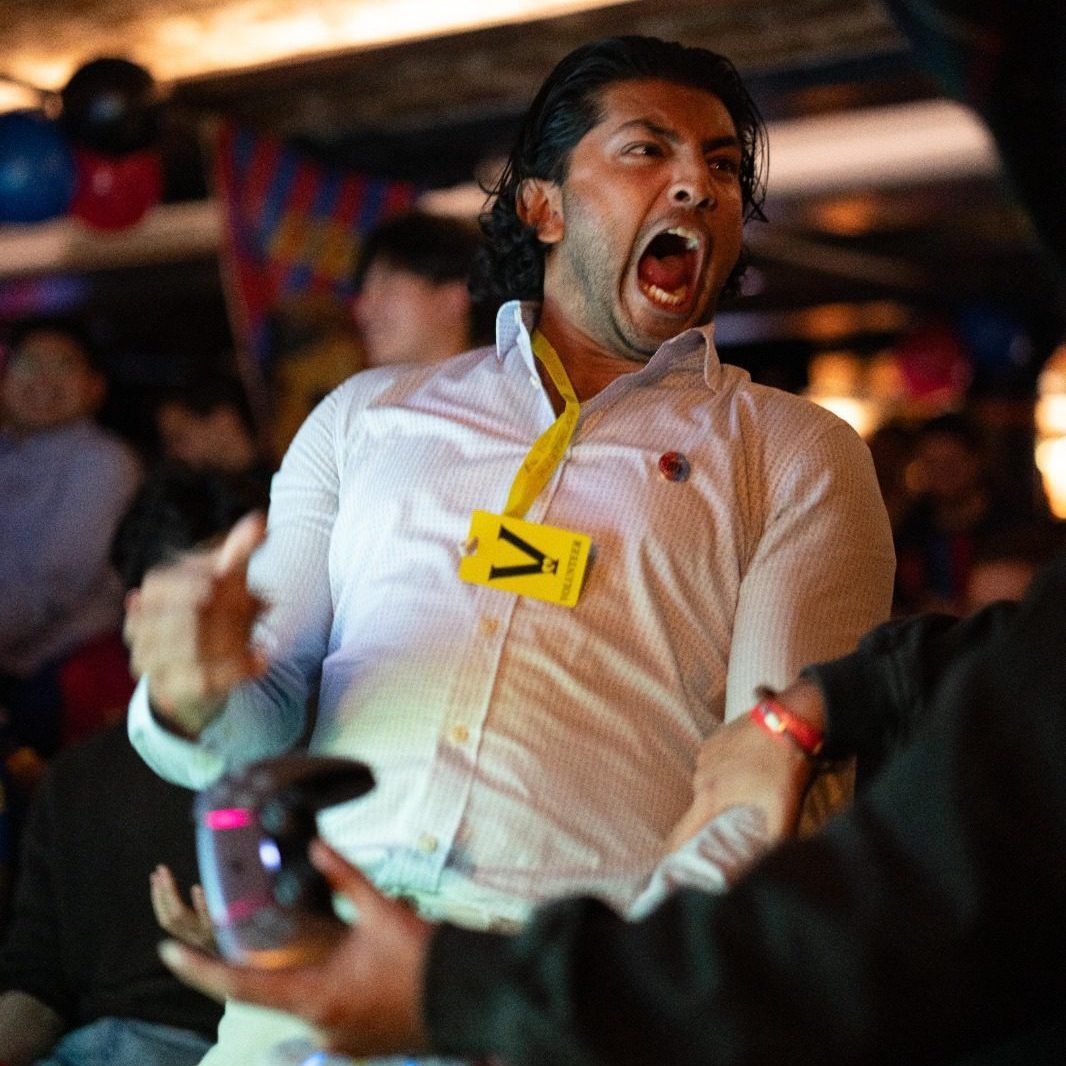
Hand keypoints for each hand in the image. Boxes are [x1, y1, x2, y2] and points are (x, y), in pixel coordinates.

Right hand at [124, 512, 268, 736]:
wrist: (190, 670)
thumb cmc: (208, 611)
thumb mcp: (225, 578)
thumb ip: (239, 551)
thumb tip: (260, 521)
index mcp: (151, 591)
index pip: (166, 582)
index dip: (200, 578)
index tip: (229, 577)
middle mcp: (141, 626)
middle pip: (184, 614)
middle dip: (226, 610)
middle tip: (259, 605)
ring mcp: (151, 660)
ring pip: (193, 648)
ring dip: (233, 640)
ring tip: (259, 634)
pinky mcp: (170, 689)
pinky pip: (203, 680)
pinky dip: (235, 669)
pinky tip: (260, 660)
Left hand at [159, 840, 431, 1058]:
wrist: (468, 996)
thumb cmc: (423, 960)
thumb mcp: (380, 911)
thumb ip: (344, 877)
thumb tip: (318, 846)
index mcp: (315, 996)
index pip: (240, 985)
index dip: (199, 968)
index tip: (167, 953)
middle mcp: (319, 1026)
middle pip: (269, 996)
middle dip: (255, 969)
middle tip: (252, 940)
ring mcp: (340, 1042)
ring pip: (301, 1005)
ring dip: (300, 979)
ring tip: (323, 951)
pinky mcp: (360, 1044)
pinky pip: (328, 1017)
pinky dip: (327, 991)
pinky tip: (352, 970)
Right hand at [664, 679, 824, 852]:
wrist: (787, 720)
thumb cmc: (783, 764)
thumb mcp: (785, 807)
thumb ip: (777, 839)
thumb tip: (775, 867)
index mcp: (711, 796)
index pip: (682, 834)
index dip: (675, 854)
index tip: (672, 868)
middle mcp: (701, 776)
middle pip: (698, 811)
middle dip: (708, 824)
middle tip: (727, 832)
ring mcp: (705, 756)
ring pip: (706, 788)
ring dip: (719, 797)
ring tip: (743, 799)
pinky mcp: (713, 741)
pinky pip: (712, 766)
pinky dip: (723, 775)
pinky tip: (744, 774)